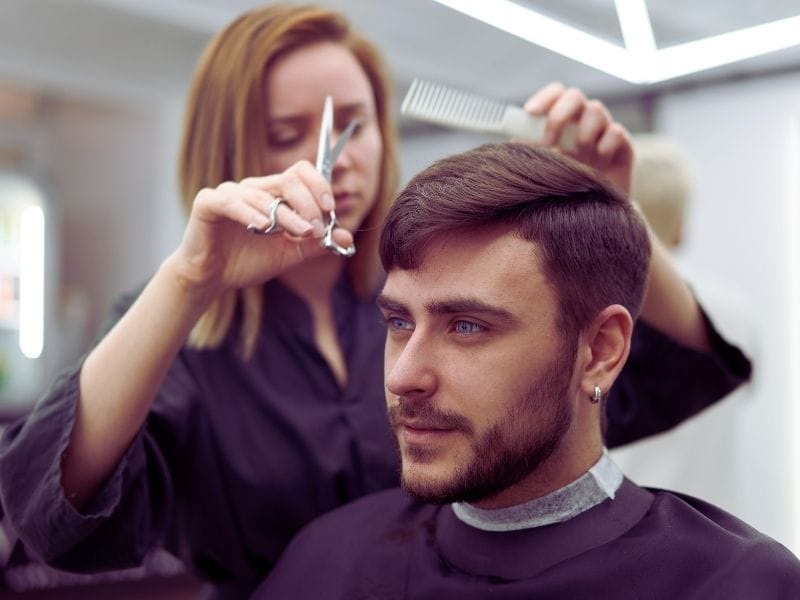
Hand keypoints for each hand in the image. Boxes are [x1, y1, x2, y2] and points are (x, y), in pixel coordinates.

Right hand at [172, 160, 352, 293]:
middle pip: (288, 179)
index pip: (301, 173)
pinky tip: (264, 227)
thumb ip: (315, 245)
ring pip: (265, 196)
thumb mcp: (288, 255)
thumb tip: (346, 238)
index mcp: (273, 194)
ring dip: (287, 216)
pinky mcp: (208, 202)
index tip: (330, 209)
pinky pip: (232, 202)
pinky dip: (250, 213)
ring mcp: (231, 193)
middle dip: (308, 204)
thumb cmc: (247, 262)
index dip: (319, 186)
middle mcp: (254, 188)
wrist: (212, 279)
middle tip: (316, 229)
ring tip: (301, 234)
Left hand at [524, 82, 633, 193]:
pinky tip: (598, 165)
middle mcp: (584, 120)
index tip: (530, 112)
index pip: (556, 94)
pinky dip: (603, 147)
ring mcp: (605, 131)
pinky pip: (616, 132)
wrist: (593, 212)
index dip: (544, 98)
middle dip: (560, 115)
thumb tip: (516, 141)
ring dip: (582, 134)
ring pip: (596, 109)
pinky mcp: (624, 146)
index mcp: (563, 120)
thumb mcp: (544, 169)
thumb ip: (532, 153)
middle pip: (574, 95)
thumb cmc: (565, 186)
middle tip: (549, 141)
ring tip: (579, 158)